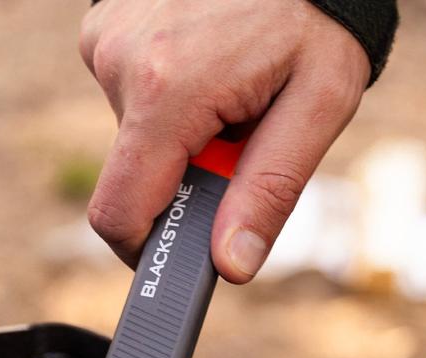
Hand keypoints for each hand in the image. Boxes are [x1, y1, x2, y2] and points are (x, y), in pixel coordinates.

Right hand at [79, 0, 369, 282]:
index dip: (146, 251)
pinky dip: (167, 101)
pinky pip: (129, 96)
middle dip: (182, 179)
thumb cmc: (319, 11)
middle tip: (237, 136)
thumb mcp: (318, 103)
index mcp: (168, 92)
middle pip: (131, 178)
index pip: (120, 214)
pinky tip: (206, 67)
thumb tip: (231, 265)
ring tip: (228, 90)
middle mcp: (121, 63)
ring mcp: (108, 39)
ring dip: (178, 136)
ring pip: (133, 137)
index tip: (179, 253)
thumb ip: (270, 191)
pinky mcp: (106, 27)